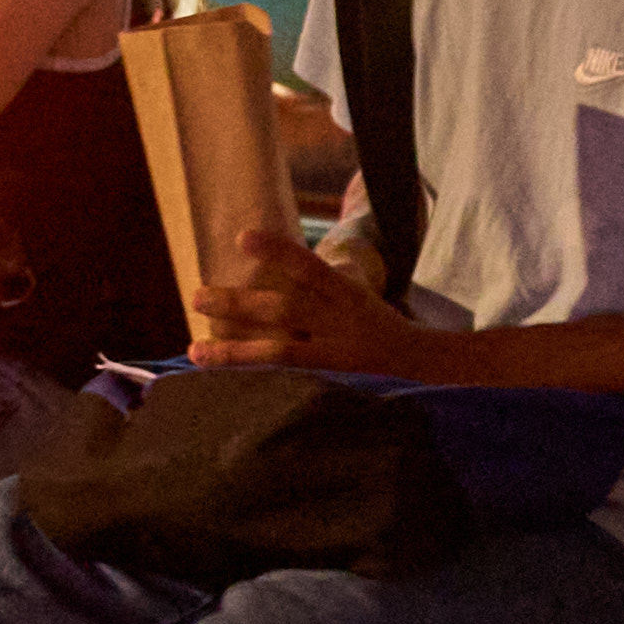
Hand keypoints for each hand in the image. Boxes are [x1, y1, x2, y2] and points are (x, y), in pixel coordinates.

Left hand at [188, 224, 432, 376]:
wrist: (428, 369)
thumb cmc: (379, 330)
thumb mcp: (356, 300)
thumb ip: (318, 290)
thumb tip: (272, 275)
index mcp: (349, 295)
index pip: (311, 268)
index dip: (278, 252)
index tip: (241, 237)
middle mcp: (343, 323)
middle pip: (287, 310)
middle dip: (240, 304)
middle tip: (196, 297)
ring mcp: (340, 357)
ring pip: (282, 352)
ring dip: (236, 351)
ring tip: (196, 351)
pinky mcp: (337, 385)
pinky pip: (292, 384)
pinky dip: (260, 385)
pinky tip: (229, 385)